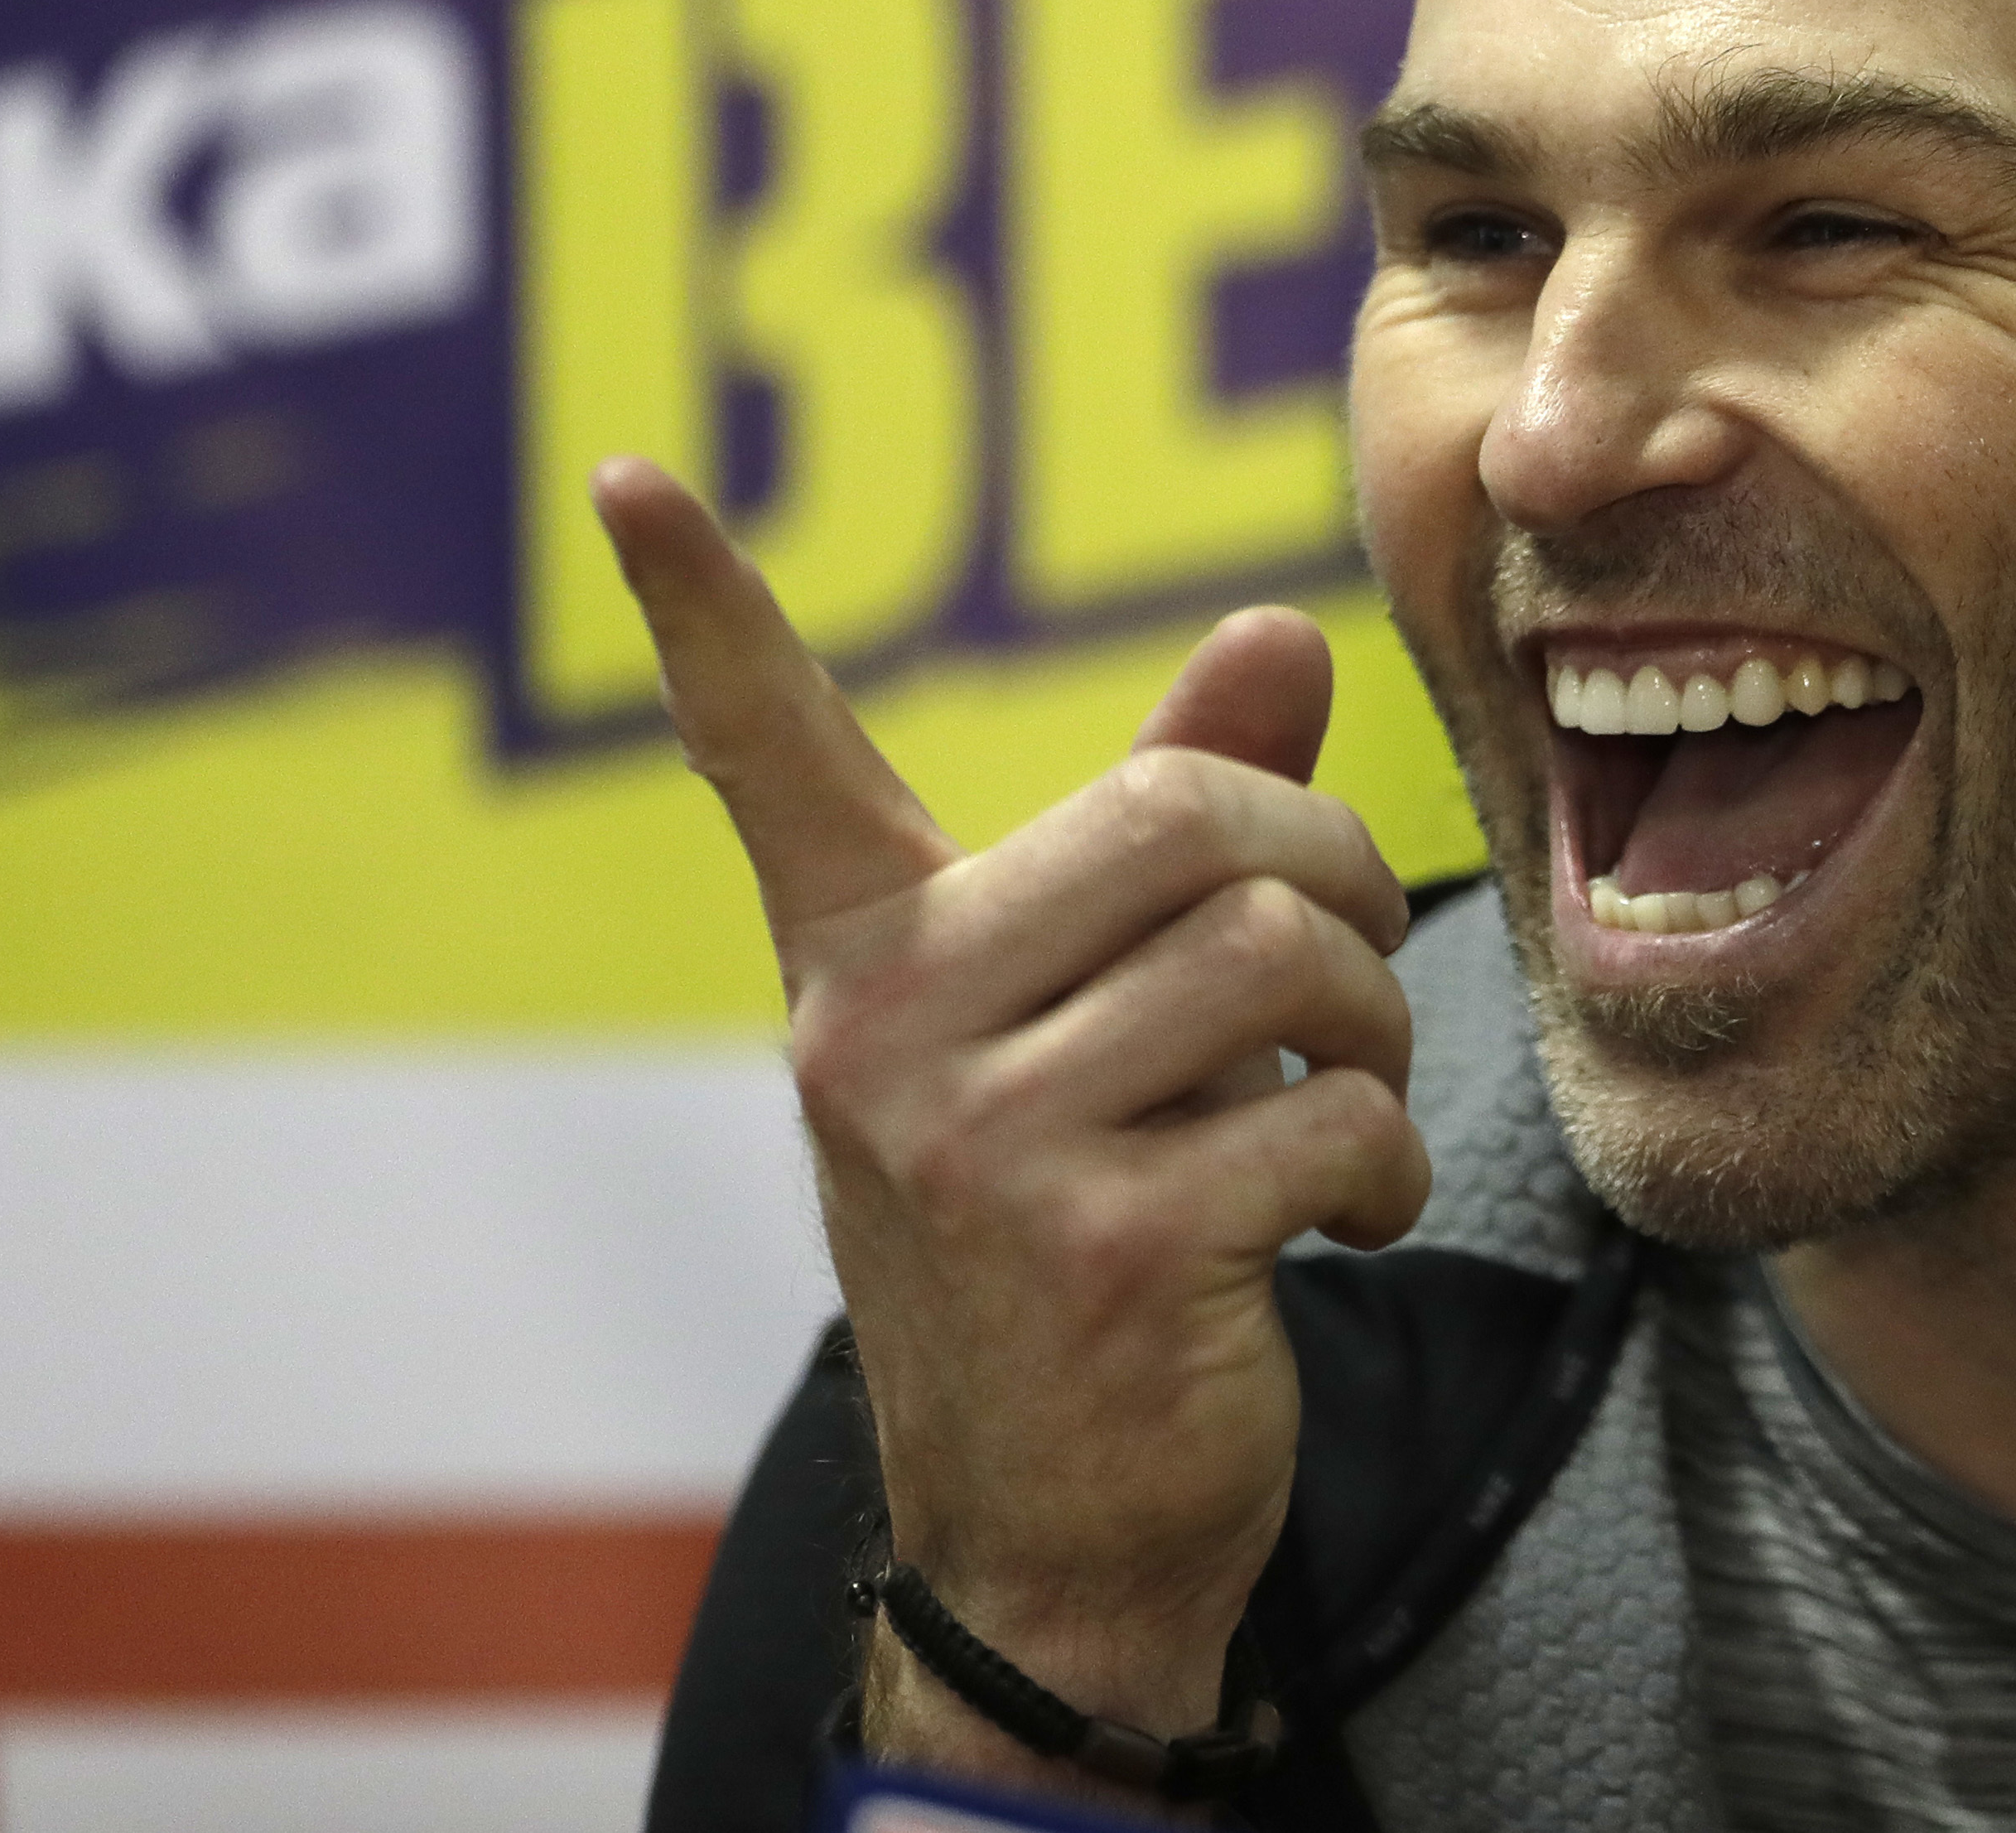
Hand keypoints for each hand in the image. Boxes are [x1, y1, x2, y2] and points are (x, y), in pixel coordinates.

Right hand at [593, 458, 1430, 1777]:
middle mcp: (881, 1036)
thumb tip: (1280, 629)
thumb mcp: (1109, 1026)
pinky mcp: (1095, 1245)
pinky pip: (1329, 1110)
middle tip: (1341, 976)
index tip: (628, 477)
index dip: (702, 613)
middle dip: (1331, 876)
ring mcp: (973, 1143)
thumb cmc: (1086, 1240)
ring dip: (1375, 1028)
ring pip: (1284, 951)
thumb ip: (1189, 826)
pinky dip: (1387, 1164)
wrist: (1058, 1538)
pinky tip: (1343, 1216)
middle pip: (1190, 815)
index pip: (772, 760)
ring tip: (1345, 1099)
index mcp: (866, 964)